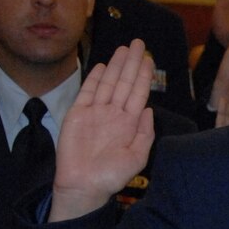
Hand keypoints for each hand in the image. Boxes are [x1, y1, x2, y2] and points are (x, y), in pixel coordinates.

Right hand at [51, 40, 155, 220]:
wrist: (84, 185)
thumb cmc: (111, 176)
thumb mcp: (137, 157)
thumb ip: (145, 133)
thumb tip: (150, 109)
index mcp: (130, 123)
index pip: (138, 93)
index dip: (143, 75)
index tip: (148, 58)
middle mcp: (114, 114)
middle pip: (125, 83)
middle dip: (132, 63)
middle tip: (138, 43)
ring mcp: (96, 113)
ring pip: (108, 83)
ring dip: (116, 66)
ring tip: (124, 48)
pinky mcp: (78, 114)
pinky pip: (88, 92)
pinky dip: (95, 79)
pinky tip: (103, 66)